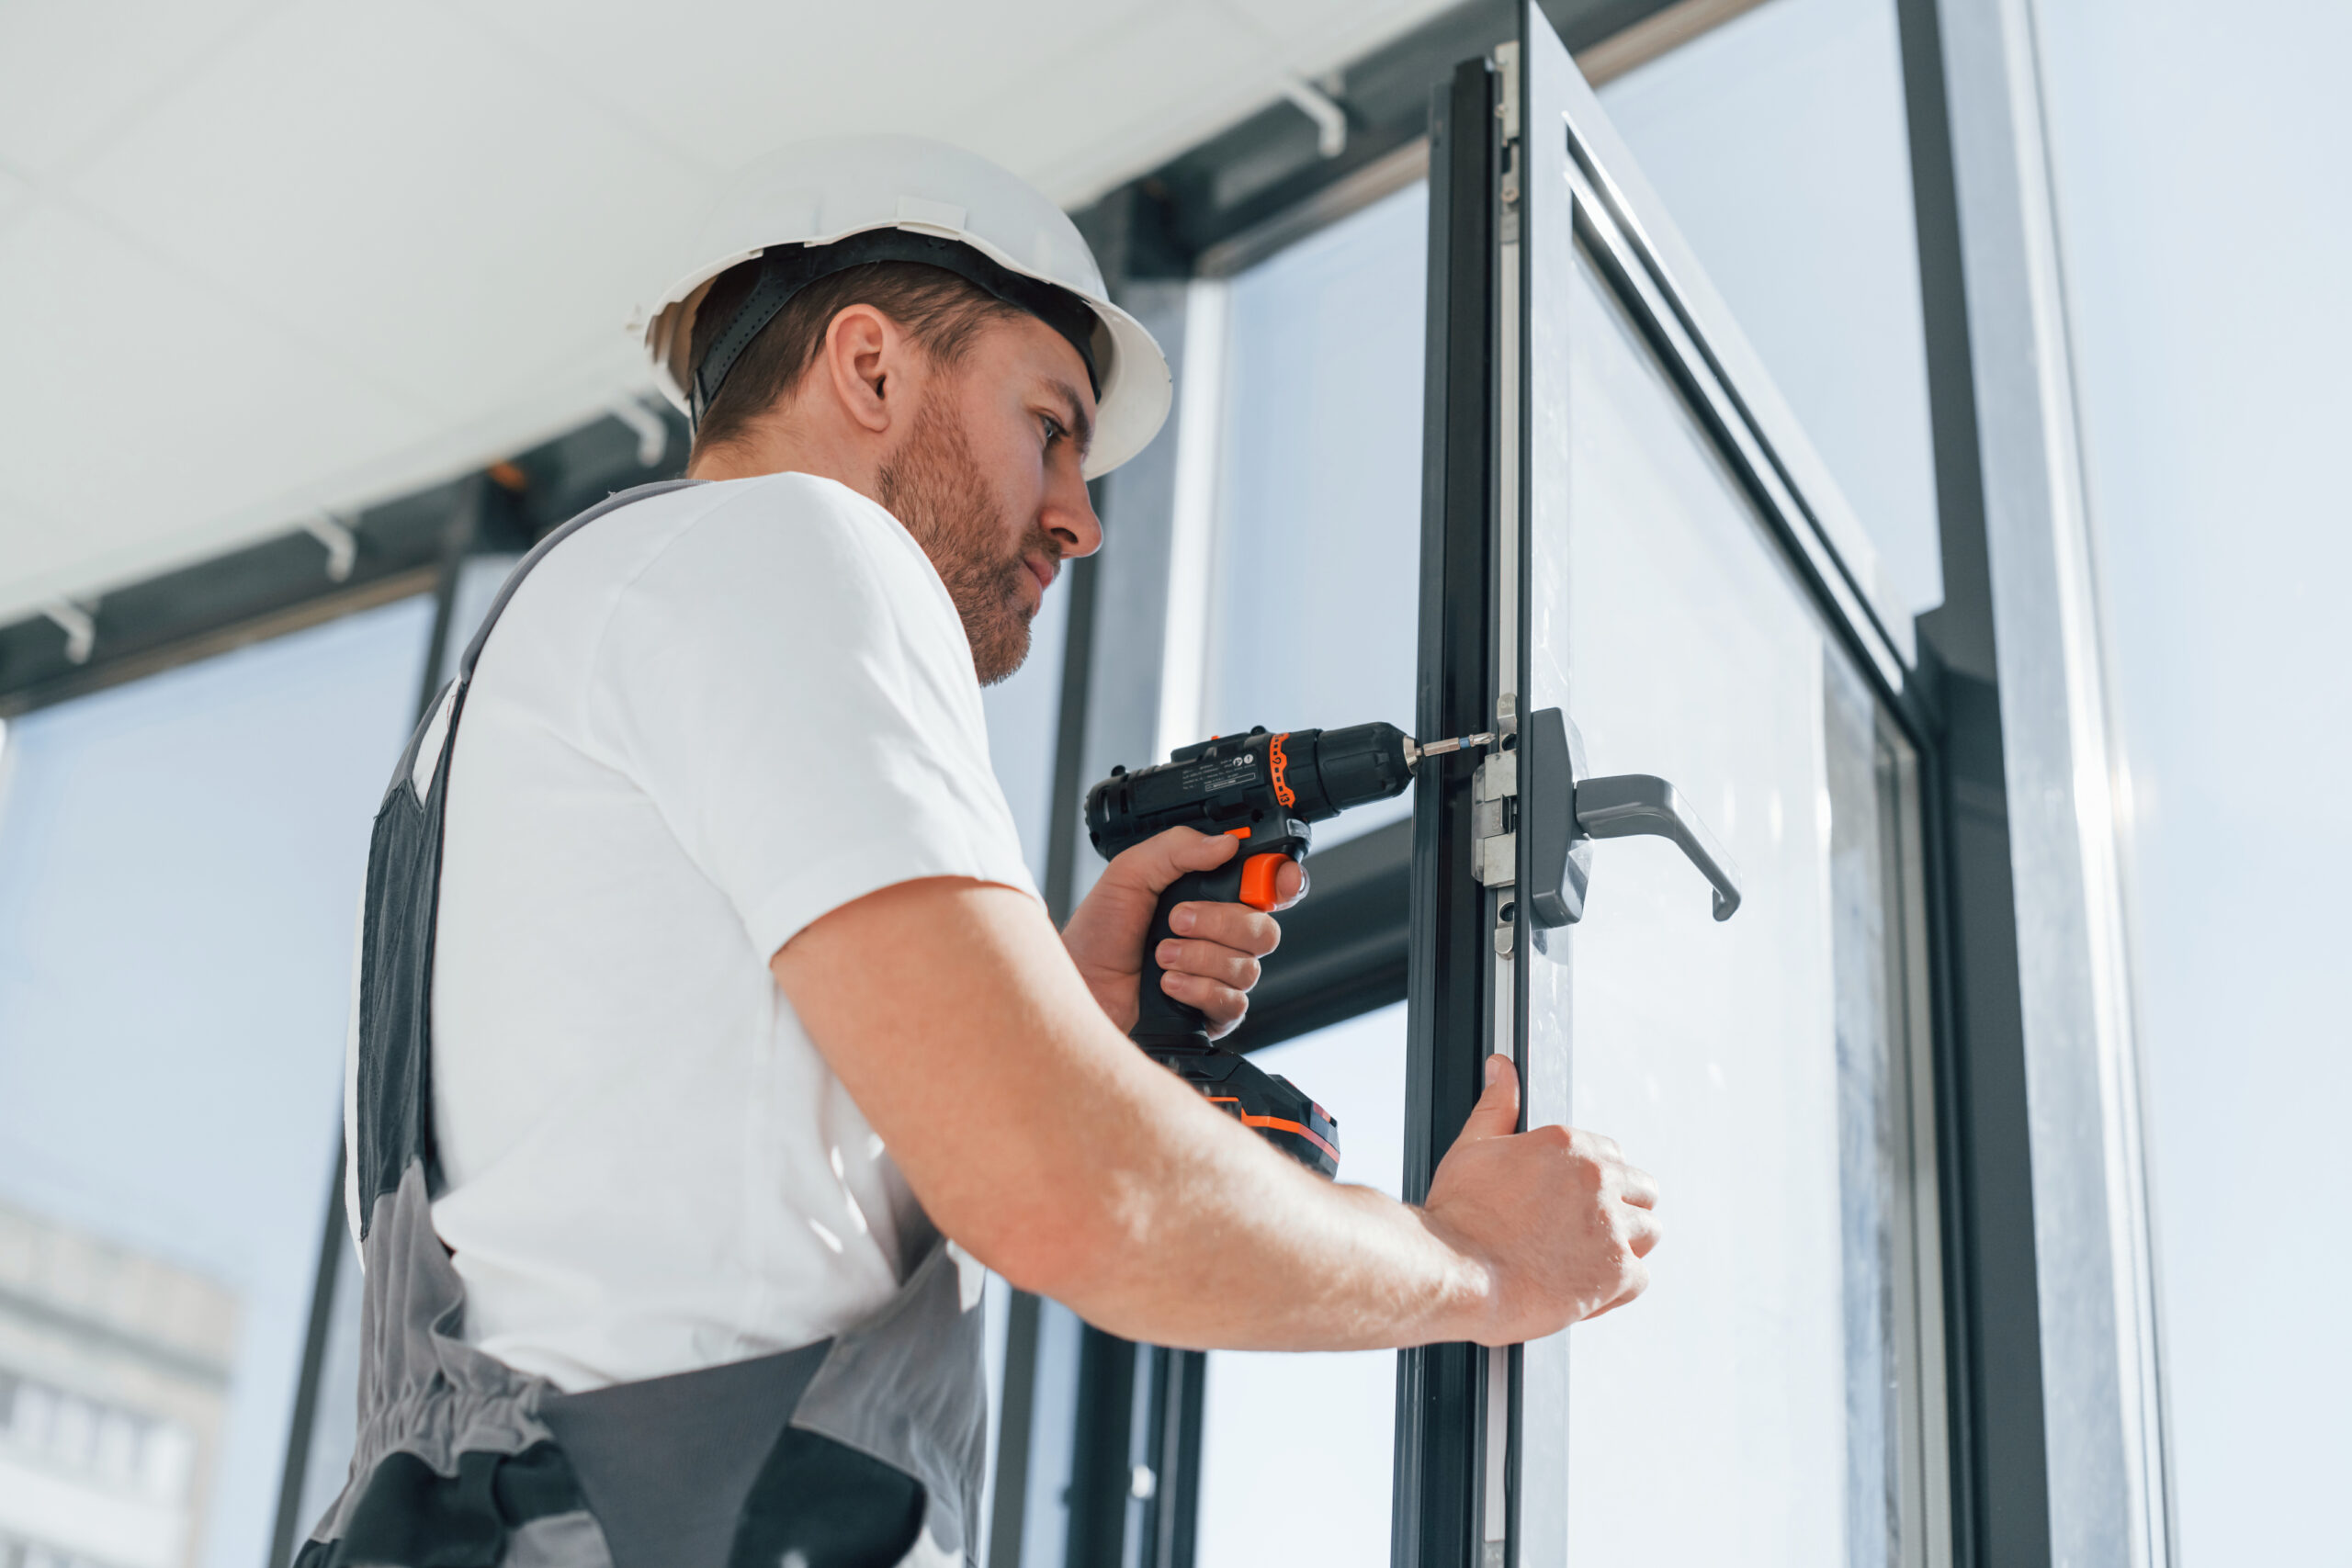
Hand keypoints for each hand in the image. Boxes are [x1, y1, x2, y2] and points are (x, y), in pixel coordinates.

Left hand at [1061, 826, 1305, 1036]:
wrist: (1079, 985)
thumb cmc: (1099, 933)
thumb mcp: (1129, 873)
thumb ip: (1176, 849)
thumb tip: (1225, 842)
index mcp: (1210, 896)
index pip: (1268, 887)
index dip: (1283, 881)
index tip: (1275, 881)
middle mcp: (1222, 936)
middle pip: (1265, 929)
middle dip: (1220, 922)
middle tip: (1177, 919)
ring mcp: (1220, 976)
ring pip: (1248, 967)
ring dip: (1198, 957)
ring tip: (1160, 953)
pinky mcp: (1213, 1013)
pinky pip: (1232, 1001)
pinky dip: (1196, 988)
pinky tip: (1168, 983)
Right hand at [1421, 1055, 1660, 1344]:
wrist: (1455, 1274)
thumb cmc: (1458, 1216)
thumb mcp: (1473, 1148)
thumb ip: (1498, 1105)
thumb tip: (1502, 1067)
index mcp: (1567, 1145)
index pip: (1612, 1155)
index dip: (1593, 1181)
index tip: (1571, 1202)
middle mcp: (1597, 1179)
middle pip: (1641, 1190)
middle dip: (1619, 1208)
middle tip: (1582, 1232)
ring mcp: (1611, 1226)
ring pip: (1649, 1231)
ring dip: (1624, 1245)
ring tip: (1587, 1260)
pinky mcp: (1616, 1272)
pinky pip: (1640, 1277)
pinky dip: (1616, 1287)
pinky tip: (1585, 1287)